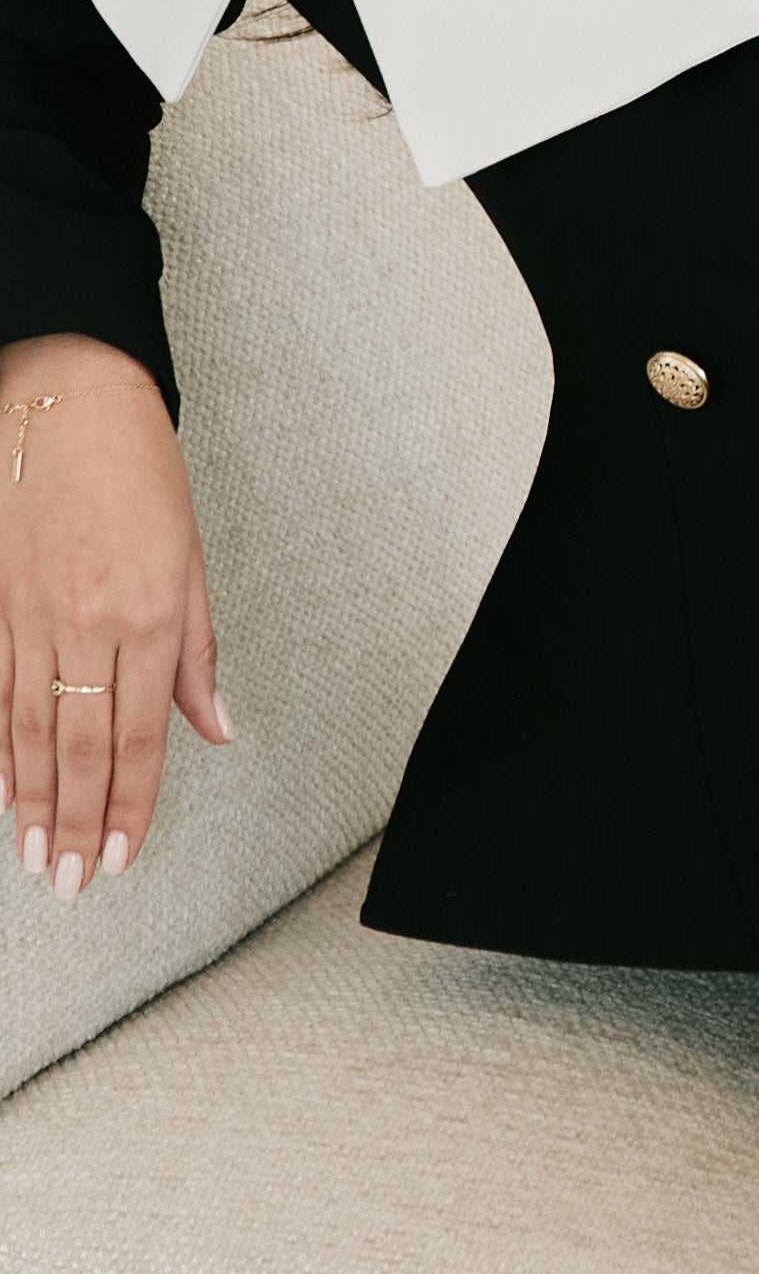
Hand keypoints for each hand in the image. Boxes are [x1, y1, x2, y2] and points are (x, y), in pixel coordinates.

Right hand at [0, 333, 231, 895]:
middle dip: (74, 821)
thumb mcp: (188, 553)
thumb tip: (214, 727)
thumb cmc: (136, 463)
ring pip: (28, 725)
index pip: (137, 733)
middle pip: (79, 744)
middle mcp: (85, 619)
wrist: (64, 391)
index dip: (128, 803)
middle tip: (71, 882)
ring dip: (31, 798)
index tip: (122, 853)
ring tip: (34, 856)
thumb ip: (196, 650)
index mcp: (147, 611)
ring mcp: (29, 610)